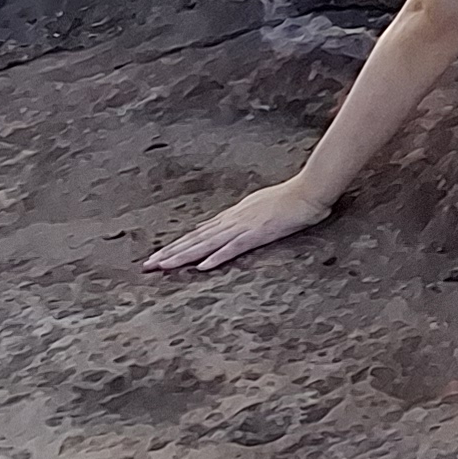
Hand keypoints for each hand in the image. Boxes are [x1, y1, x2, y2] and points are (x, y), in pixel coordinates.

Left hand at [141, 178, 336, 271]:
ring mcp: (244, 226)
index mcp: (233, 216)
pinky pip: (233, 248)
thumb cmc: (291, 199)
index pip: (199, 234)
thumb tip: (220, 226)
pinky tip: (201, 267)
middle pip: (195, 239)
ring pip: (207, 244)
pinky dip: (216, 257)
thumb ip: (240, 218)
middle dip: (170, 253)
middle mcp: (232, 220)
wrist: (310, 191)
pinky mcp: (258, 233)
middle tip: (147, 265)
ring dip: (184, 256)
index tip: (159, 256)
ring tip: (163, 267)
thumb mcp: (259, 207)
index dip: (177, 245)